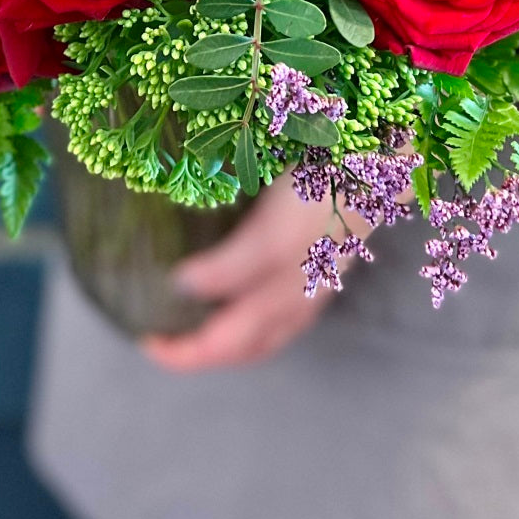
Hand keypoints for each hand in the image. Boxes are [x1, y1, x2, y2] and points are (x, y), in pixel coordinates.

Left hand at [141, 174, 370, 372]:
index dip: (182, 352)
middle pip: (243, 346)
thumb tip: (180, 290)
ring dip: (226, 333)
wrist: (375, 165)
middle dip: (200, 348)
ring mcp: (312, 282)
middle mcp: (297, 302)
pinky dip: (249, 309)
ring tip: (193, 314)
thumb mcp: (268, 235)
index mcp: (280, 304)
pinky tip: (239, 285)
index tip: (143, 338)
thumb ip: (229, 268)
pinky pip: (278, 303)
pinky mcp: (320, 259)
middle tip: (161, 331)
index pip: (222, 346)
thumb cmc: (318, 199)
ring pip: (264, 328)